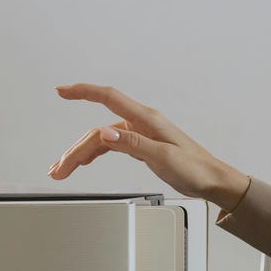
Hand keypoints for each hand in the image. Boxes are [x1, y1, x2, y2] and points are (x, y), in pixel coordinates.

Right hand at [48, 83, 244, 203]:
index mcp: (146, 119)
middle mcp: (141, 123)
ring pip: (102, 140)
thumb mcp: (163, 158)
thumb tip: (105, 134)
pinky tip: (84, 161)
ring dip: (81, 154)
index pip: (109, 98)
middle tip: (58, 168)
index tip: (62, 90)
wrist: (212, 180)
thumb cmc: (195, 168)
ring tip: (63, 170)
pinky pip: (111, 146)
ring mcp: (141, 134)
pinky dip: (95, 154)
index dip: (83, 92)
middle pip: (98, 130)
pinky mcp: (142, 145)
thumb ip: (134, 144)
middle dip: (75, 148)